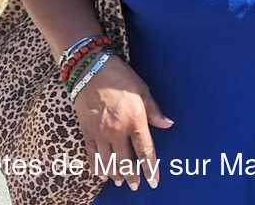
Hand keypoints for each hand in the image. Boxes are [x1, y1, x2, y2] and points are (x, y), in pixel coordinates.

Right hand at [72, 55, 173, 190]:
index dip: (150, 168)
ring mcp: (100, 133)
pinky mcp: (86, 131)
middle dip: (131, 176)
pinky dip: (96, 166)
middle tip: (134, 186)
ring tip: (119, 181)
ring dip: (114, 174)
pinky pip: (91, 155)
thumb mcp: (143, 90)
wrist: (91, 68)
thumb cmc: (120, 77)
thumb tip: (168, 124)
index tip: (154, 181)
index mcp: (135, 120)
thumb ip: (154, 110)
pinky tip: (100, 173)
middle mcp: (117, 131)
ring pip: (108, 162)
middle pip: (125, 162)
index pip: (145, 151)